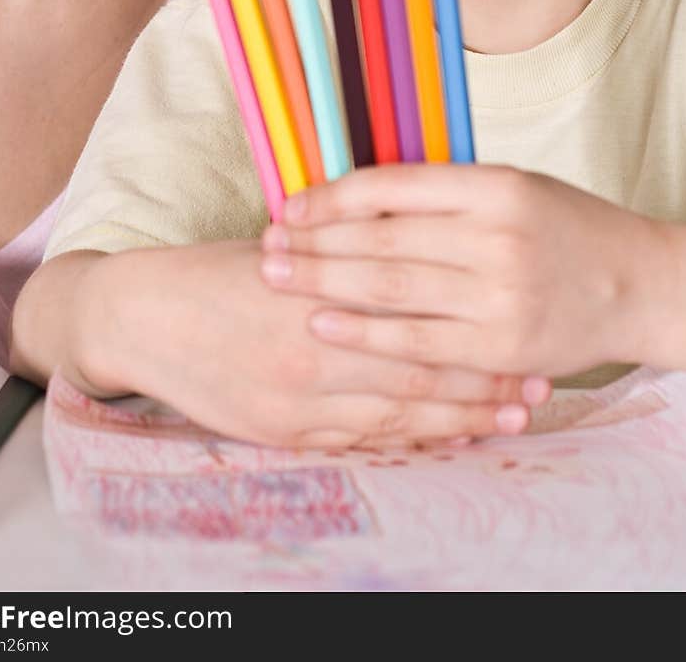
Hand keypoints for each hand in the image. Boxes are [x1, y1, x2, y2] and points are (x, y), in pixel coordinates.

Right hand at [79, 238, 549, 449]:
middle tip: (540, 385)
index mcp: (324, 289)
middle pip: (422, 367)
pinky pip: (363, 440)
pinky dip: (412, 440)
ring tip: (513, 418)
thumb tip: (418, 244)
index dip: (476, 324)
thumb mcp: (286, 248)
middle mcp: (317, 345)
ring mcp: (302, 395)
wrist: (145, 315)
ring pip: (400, 412)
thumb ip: (350, 255)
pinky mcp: (285, 430)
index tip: (525, 328)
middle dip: (486, 379)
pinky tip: (448, 438)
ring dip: (462, 417)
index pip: (419, 312)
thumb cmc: (218, 272)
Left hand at [260, 166, 664, 378]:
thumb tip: (356, 193)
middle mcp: (497, 237)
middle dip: (315, 241)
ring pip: (392, 289)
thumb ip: (444, 192)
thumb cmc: (565, 226)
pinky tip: (325, 322)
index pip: (395, 185)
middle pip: (383, 238)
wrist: (638, 284)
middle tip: (267, 243)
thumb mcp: (512, 187)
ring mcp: (500, 296)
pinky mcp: (501, 348)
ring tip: (280, 277)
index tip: (291, 204)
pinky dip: (365, 333)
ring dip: (326, 283)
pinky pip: (418, 342)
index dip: (333, 196)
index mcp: (495, 185)